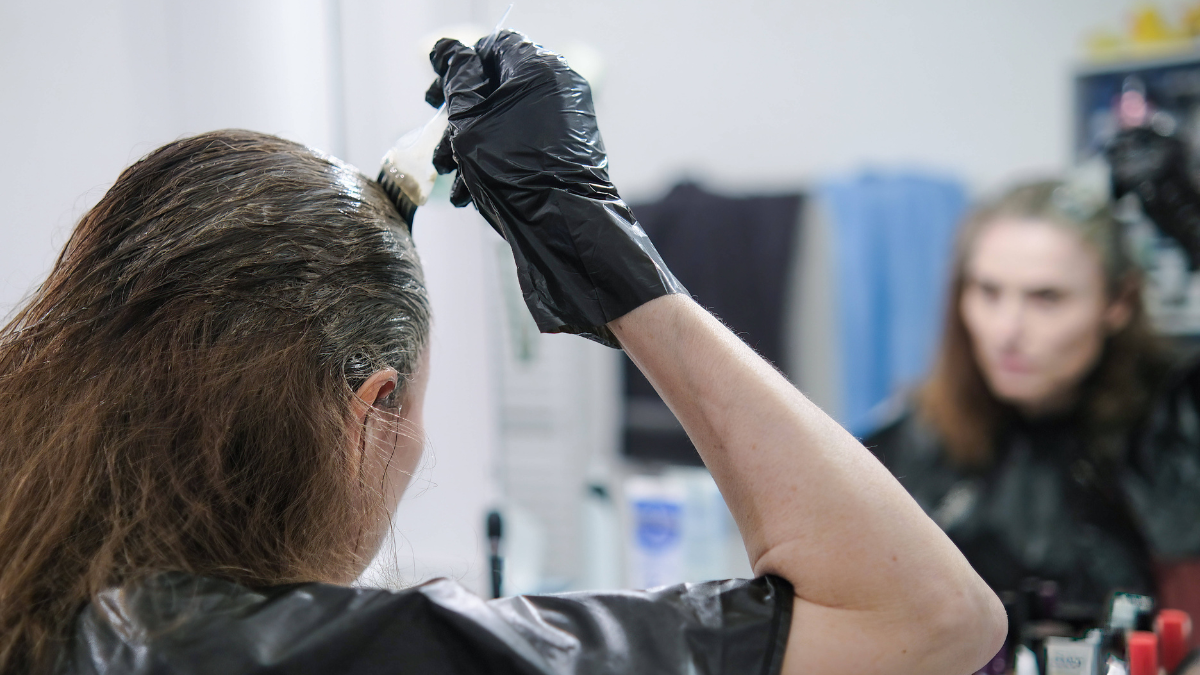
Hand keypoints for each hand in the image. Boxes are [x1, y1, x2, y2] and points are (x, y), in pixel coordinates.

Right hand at [425, 30, 684, 346]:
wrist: (563, 227)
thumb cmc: (514, 172)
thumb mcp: (470, 121)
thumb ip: (457, 79)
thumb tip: (447, 49)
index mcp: (539, 67)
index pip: (492, 46)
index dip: (458, 69)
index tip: (434, 98)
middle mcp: (561, 85)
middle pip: (499, 85)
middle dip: (461, 117)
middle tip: (440, 144)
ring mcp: (570, 118)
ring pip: (510, 118)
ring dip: (474, 145)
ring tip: (452, 176)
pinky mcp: (573, 147)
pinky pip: (528, 141)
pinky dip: (501, 158)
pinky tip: (474, 191)